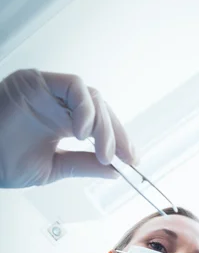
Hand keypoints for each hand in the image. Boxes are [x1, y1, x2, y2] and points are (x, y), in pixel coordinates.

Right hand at [0, 69, 136, 187]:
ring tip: (101, 150)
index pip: (101, 125)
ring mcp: (49, 92)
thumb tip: (114, 171)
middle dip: (116, 134)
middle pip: (101, 110)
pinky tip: (83, 131)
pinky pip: (73, 86)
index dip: (119, 140)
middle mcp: (58, 105)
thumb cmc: (4, 162)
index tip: (132, 160)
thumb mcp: (55, 168)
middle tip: (121, 157)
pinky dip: (85, 107)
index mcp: (63, 123)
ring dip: (103, 124)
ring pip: (91, 97)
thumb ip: (84, 165)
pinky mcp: (37, 81)